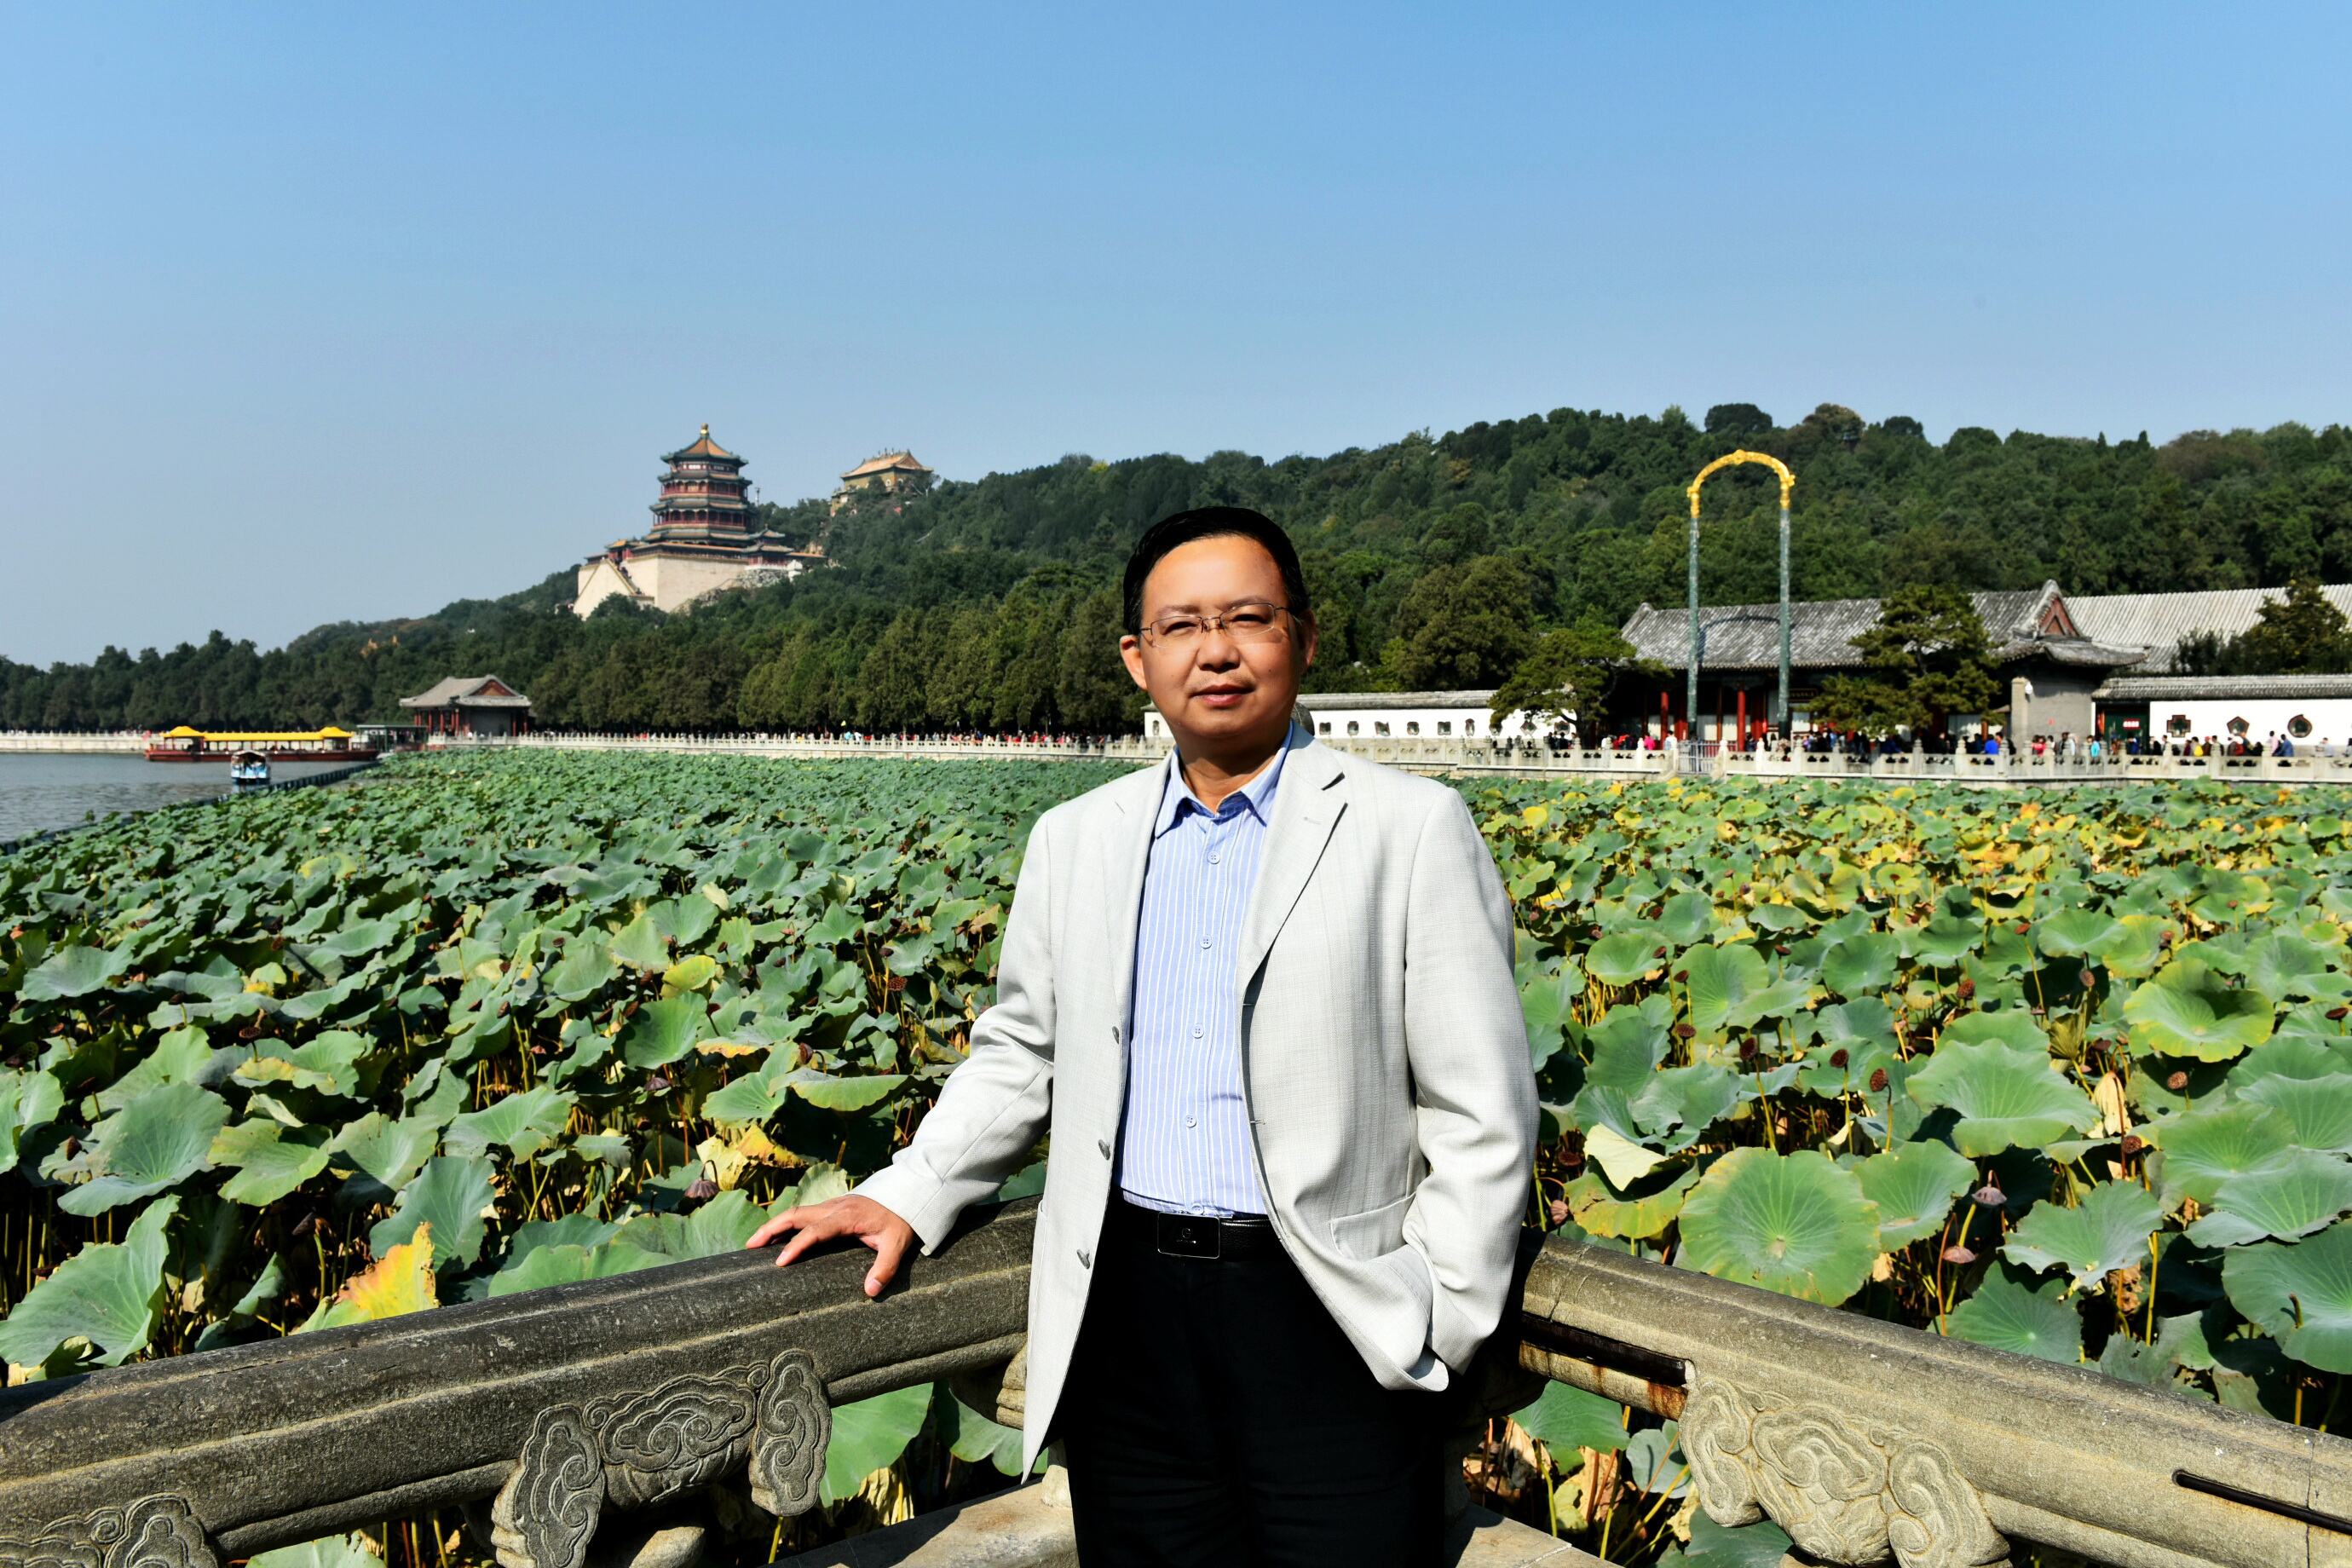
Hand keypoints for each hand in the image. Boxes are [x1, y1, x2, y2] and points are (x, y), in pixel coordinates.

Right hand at [746, 1195, 915, 1297]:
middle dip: (770, 1229)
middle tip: (749, 1247)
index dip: (796, 1245)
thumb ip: (885, 1267)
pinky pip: (803, 1214)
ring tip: (754, 1244)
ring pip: (796, 1212)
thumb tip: (870, 1291)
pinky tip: (777, 1237)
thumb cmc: (901, 1221)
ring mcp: (831, 1205)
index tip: (779, 1262)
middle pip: (795, 1214)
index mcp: (847, 1216)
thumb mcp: (898, 1244)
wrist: (908, 1194)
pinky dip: (786, 1224)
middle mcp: (834, 1207)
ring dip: (775, 1225)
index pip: (815, 1230)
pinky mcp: (832, 1207)